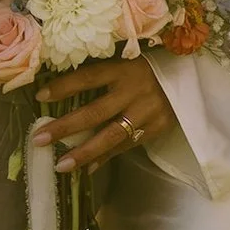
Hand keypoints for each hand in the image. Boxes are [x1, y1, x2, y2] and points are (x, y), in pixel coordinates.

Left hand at [30, 56, 175, 173]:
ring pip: (111, 136)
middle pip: (95, 111)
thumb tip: (63, 90)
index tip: (39, 97)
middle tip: (39, 139)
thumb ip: (104, 74)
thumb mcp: (128, 61)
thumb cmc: (150, 66)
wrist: (190, 78)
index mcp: (125, 68)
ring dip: (84, 152)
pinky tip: (87, 168)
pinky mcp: (157, 128)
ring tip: (60, 165)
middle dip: (65, 127)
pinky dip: (105, 157)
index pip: (90, 77)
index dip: (64, 87)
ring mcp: (147, 112)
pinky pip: (126, 146)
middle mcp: (135, 90)